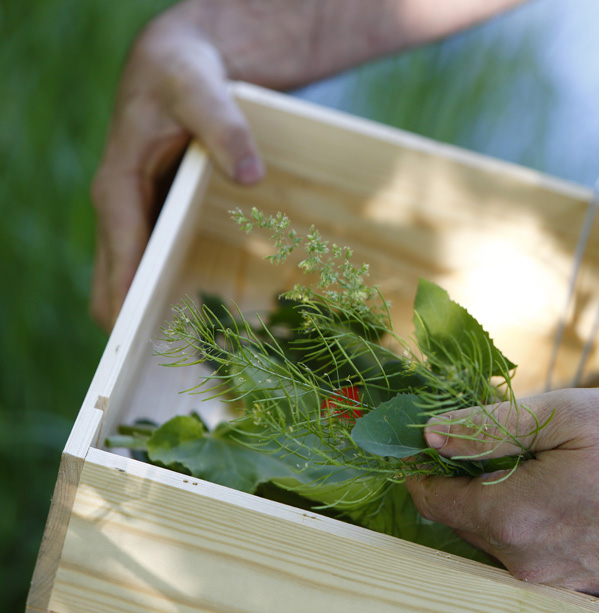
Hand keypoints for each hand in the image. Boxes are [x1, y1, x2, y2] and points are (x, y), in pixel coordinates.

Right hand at [90, 10, 263, 329]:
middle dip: (135, 328)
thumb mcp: (202, 90)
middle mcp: (122, 210)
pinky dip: (168, 294)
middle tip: (174, 372)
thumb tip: (251, 175)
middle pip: (114, 286)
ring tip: (192, 361)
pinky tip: (207, 317)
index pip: (120, 260)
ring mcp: (137, 219)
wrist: (176, 63)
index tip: (144, 349)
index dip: (129, 306)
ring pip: (131, 282)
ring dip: (152, 318)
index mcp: (119, 186)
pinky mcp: (157, 220)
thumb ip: (226, 128)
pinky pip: (154, 267)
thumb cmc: (181, 75)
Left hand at [406, 388, 598, 595]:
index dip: (423, 462)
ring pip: (497, 535)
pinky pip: (532, 549)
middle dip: (465, 476)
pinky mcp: (581, 583)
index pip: (432, 500)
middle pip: (463, 519)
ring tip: (538, 454)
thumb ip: (491, 428)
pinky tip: (566, 485)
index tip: (426, 432)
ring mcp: (556, 580)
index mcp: (515, 518)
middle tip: (493, 431)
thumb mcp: (568, 415)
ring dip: (500, 495)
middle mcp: (527, 563)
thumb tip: (431, 434)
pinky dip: (532, 516)